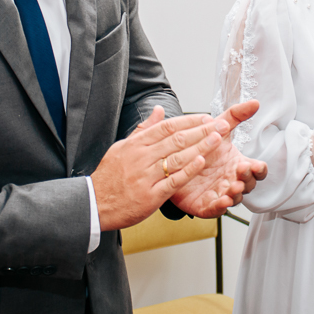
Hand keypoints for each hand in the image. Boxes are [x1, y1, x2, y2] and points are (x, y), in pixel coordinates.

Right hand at [93, 106, 228, 230]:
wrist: (94, 203)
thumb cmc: (108, 177)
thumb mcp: (122, 147)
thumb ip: (143, 130)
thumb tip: (158, 110)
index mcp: (135, 145)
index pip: (167, 127)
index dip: (189, 121)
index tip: (206, 117)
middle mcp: (141, 158)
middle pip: (176, 140)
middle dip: (201, 131)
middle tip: (220, 125)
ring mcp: (146, 177)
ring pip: (177, 158)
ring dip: (200, 147)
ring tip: (217, 139)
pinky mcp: (150, 196)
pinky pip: (172, 181)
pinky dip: (188, 171)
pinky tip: (201, 162)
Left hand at [170, 100, 267, 217]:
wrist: (172, 161)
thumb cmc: (199, 147)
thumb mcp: (217, 129)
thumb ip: (235, 116)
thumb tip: (254, 102)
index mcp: (237, 164)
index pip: (256, 170)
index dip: (258, 170)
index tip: (256, 165)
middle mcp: (231, 180)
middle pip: (247, 185)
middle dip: (247, 179)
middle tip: (241, 171)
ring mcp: (219, 193)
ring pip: (233, 199)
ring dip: (236, 195)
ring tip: (233, 188)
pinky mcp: (204, 205)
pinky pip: (215, 210)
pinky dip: (220, 207)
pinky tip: (221, 201)